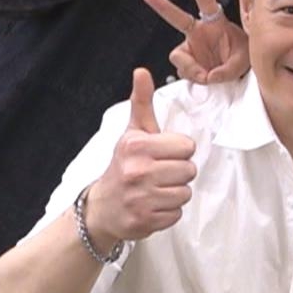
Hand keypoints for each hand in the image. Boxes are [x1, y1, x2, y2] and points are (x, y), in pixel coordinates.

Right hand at [82, 69, 197, 247]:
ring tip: (156, 189)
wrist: (102, 208)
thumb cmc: (124, 165)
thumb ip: (141, 102)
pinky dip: (168, 212)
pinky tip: (152, 205)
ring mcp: (140, 198)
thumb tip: (142, 72)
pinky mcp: (144, 221)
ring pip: (185, 193)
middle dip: (178, 172)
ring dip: (174, 193)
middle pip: (189, 170)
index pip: (187, 146)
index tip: (162, 155)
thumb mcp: (132, 132)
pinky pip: (177, 214)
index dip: (178, 151)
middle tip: (159, 174)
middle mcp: (137, 171)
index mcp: (136, 146)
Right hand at [143, 0, 248, 84]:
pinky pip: (183, 72)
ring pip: (178, 56)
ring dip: (191, 68)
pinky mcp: (186, 63)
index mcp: (216, 23)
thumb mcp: (244, 60)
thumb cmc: (243, 57)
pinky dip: (194, 78)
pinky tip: (205, 78)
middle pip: (177, 17)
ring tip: (207, 75)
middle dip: (162, 5)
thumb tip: (209, 76)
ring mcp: (190, 48)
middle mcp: (199, 32)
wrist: (238, 73)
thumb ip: (228, 68)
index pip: (206, 1)